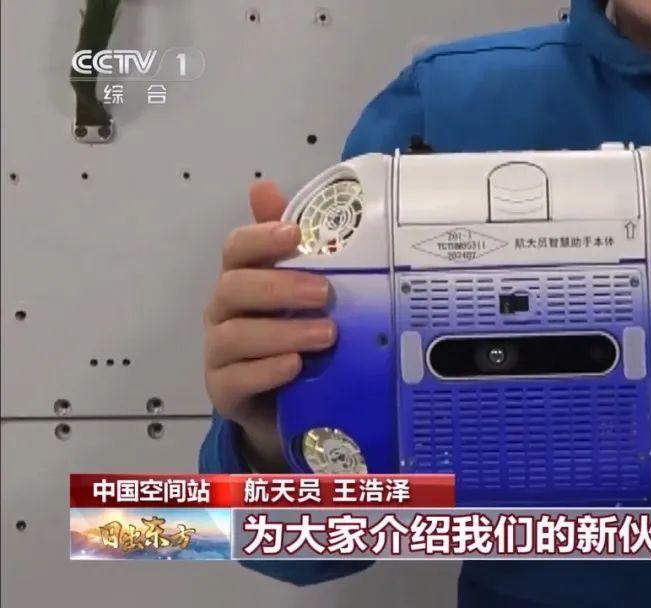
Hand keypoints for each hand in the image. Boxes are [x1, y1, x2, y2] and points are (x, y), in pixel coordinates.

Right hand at [203, 181, 335, 471]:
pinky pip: (236, 378)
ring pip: (235, 335)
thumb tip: (265, 187)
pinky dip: (266, 370)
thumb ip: (293, 247)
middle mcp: (224, 312)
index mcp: (242, 280)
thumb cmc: (292, 336)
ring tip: (327, 335)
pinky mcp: (224, 391)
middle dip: (280, 287)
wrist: (286, 403)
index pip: (237, 249)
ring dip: (282, 332)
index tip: (296, 235)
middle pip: (234, 288)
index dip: (261, 237)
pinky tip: (295, 366)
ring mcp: (219, 353)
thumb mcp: (303, 294)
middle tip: (325, 293)